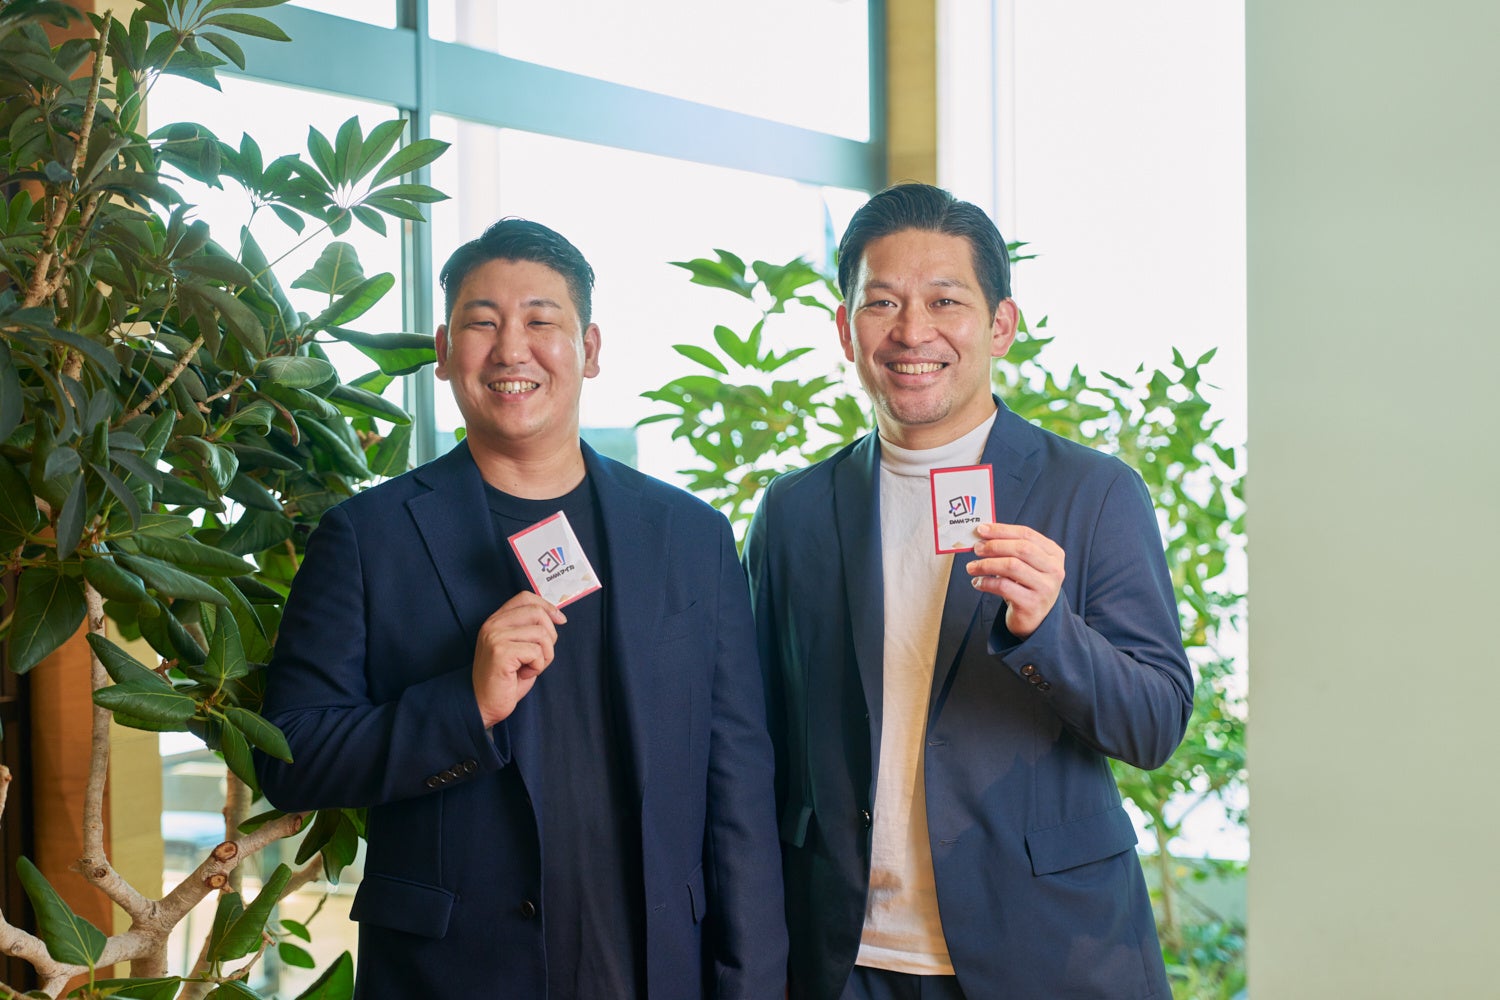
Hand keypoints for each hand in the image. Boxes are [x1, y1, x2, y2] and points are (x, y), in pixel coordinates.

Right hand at [472, 591, 566, 726]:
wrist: (483, 704)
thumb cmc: (505, 679)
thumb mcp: (518, 647)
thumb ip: (530, 629)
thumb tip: (556, 617)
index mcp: (496, 620)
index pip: (525, 598)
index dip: (547, 606)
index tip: (561, 620)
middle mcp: (493, 624)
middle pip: (537, 613)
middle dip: (550, 636)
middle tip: (540, 656)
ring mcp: (495, 637)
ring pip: (541, 634)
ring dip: (544, 656)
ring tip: (529, 667)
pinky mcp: (501, 652)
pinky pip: (536, 652)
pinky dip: (538, 667)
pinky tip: (523, 674)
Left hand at [966, 522, 1064, 639]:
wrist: (1035, 619)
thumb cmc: (1026, 586)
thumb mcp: (1025, 564)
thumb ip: (1010, 548)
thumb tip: (982, 535)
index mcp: (1053, 554)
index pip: (1026, 534)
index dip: (1001, 530)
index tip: (981, 530)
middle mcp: (1054, 569)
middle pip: (1021, 548)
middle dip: (994, 546)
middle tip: (976, 548)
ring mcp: (1045, 587)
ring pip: (1012, 566)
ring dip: (986, 564)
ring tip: (972, 567)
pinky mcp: (1032, 603)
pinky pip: (1004, 587)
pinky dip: (986, 583)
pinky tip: (977, 583)